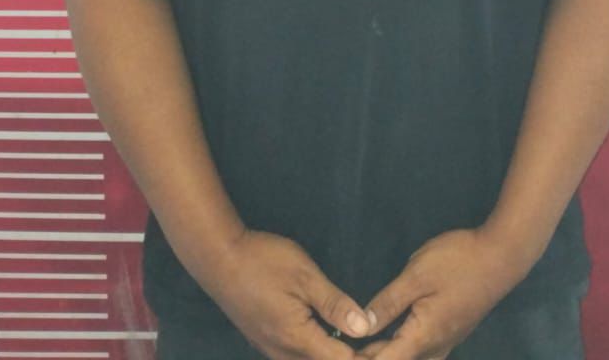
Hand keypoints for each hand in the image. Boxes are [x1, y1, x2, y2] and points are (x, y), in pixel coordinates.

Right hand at [210, 227, 374, 358]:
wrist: (219, 259)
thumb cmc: (264, 262)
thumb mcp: (305, 276)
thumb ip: (335, 304)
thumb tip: (365, 327)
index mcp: (297, 340)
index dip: (368, 355)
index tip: (389, 344)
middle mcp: (283, 354)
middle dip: (354, 357)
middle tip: (379, 341)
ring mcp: (272, 351)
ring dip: (336, 356)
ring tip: (361, 340)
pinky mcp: (266, 343)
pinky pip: (297, 358)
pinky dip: (319, 352)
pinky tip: (332, 336)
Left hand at [355, 225, 526, 358]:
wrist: (501, 256)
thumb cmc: (458, 262)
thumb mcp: (416, 275)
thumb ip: (387, 302)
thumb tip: (359, 326)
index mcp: (422, 337)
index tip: (339, 354)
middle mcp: (434, 348)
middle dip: (370, 357)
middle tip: (344, 348)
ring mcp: (446, 342)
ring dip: (386, 354)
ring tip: (361, 343)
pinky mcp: (451, 332)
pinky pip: (422, 352)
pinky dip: (401, 348)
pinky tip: (391, 335)